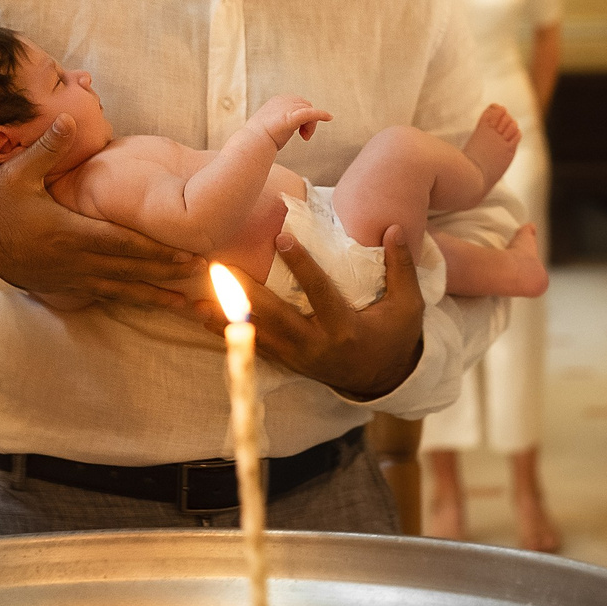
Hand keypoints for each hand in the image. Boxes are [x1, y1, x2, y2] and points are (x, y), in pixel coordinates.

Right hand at [0, 114, 203, 311]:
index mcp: (69, 234)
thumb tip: (70, 118)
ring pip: (123, 290)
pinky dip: (134, 300)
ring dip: (158, 296)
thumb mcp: (16, 173)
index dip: (156, 251)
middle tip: (205, 276)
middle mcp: (76, 262)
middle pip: (131, 270)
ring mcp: (72, 279)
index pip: (121, 244)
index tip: (187, 254)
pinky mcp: (68, 288)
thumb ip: (47, 149)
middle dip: (168, 273)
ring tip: (190, 305)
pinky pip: (107, 296)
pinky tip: (154, 304)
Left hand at [195, 222, 425, 399]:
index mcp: (345, 329)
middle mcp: (316, 345)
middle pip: (275, 316)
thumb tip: (392, 226)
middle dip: (245, 292)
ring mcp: (298, 357)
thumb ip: (401, 266)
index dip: (302, 265)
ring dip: (225, 314)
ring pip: (256, 334)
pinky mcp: (287, 363)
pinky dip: (227, 332)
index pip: (319, 292)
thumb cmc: (396, 336)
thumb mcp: (408, 305)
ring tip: (197, 291)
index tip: (282, 237)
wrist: (383, 379)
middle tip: (219, 265)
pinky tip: (203, 315)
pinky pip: (252, 346)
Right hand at [250, 94, 329, 147]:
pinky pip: (312, 113)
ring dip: (311, 125)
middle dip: (309, 120)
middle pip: (306, 105)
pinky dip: (322, 114)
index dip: (303, 117)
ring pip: (310, 111)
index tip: (300, 132)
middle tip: (304, 136)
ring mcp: (287, 107)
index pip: (298, 104)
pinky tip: (329, 117)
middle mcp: (283, 100)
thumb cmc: (259, 139)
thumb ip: (280, 121)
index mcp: (277, 100)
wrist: (253, 143)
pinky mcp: (292, 116)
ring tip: (304, 137)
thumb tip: (284, 126)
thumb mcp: (270, 125)